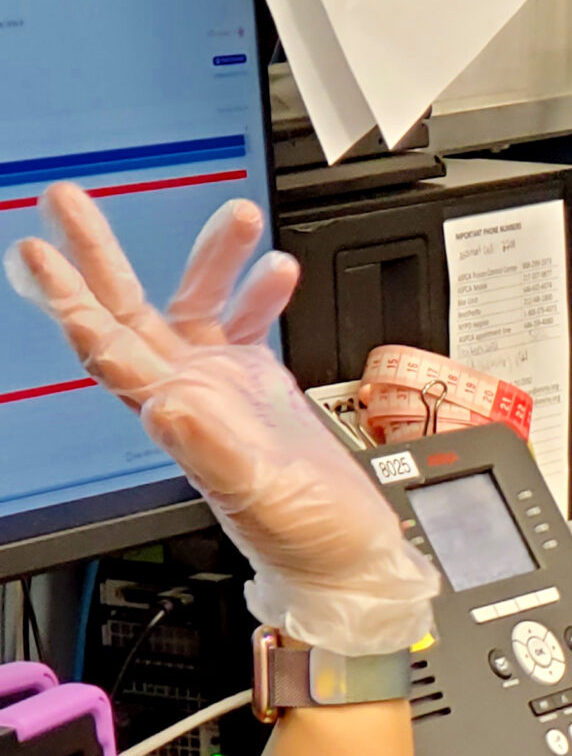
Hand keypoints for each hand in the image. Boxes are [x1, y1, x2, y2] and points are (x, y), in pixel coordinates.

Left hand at [7, 184, 437, 655]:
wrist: (347, 555)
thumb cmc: (304, 540)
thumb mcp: (258, 495)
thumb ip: (212, 449)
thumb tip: (166, 405)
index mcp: (178, 418)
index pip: (107, 349)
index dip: (71, 302)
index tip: (40, 257)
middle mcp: (188, 395)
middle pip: (127, 312)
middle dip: (95, 255)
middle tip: (65, 201)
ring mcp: (222, 388)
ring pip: (192, 304)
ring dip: (209, 257)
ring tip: (237, 216)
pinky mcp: (259, 386)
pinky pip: (245, 322)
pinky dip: (259, 292)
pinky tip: (279, 271)